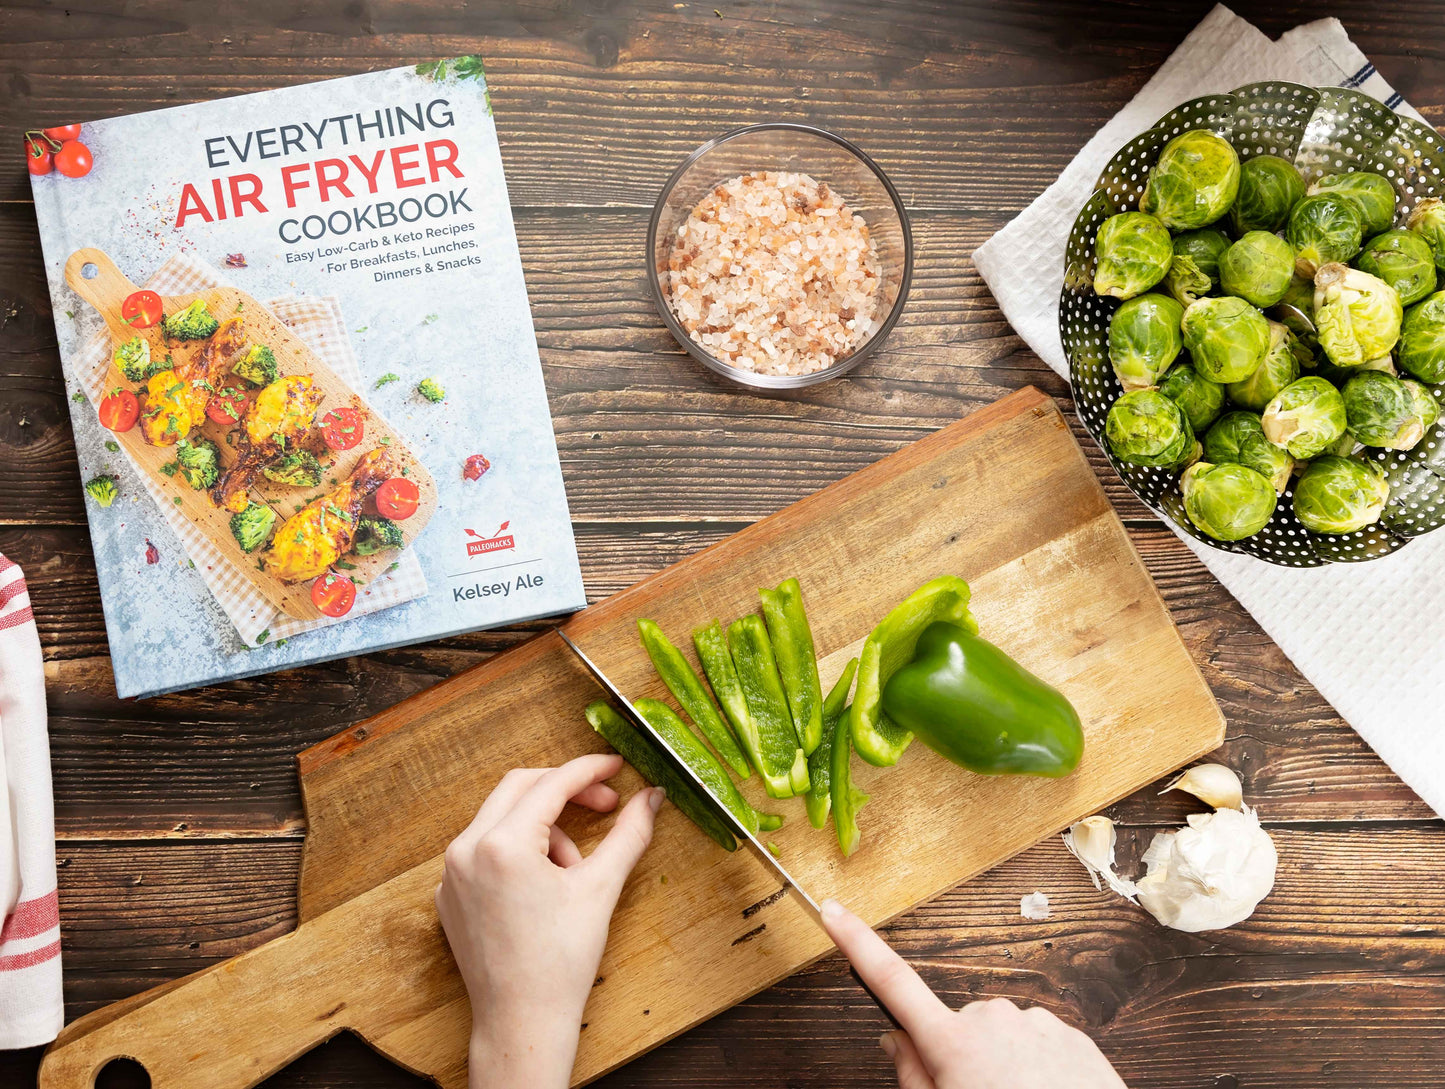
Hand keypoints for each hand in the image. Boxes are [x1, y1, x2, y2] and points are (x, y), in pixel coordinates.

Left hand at [435, 753, 663, 1088]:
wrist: (522, 1022)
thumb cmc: (561, 963)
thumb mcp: (601, 888)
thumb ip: (629, 833)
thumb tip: (652, 796)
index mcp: (502, 844)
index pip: (551, 784)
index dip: (589, 770)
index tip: (616, 767)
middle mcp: (466, 850)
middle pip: (520, 788)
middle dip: (566, 791)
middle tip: (605, 803)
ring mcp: (452, 873)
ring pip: (502, 819)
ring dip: (545, 828)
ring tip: (574, 870)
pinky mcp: (449, 894)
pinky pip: (485, 850)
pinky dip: (519, 851)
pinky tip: (545, 885)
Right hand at [820, 899, 1127, 1088]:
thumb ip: (912, 1076)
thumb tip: (895, 1040)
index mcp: (952, 1042)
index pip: (891, 981)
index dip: (857, 942)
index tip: (833, 910)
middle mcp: (991, 1018)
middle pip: (957, 1027)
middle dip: (960, 1056)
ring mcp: (1034, 1022)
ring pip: (1002, 1037)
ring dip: (1004, 1064)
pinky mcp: (1072, 1034)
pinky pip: (1040, 1044)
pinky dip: (1039, 1068)